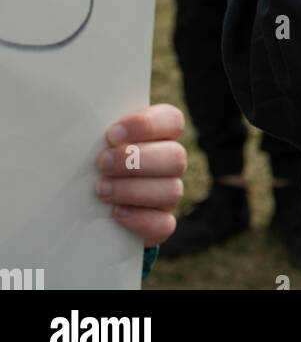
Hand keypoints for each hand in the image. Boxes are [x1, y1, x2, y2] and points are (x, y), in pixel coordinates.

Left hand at [96, 103, 186, 247]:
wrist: (86, 202)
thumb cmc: (93, 158)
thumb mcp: (96, 138)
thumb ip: (98, 127)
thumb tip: (83, 116)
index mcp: (162, 133)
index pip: (172, 121)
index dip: (146, 125)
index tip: (112, 135)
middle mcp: (171, 163)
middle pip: (176, 157)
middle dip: (136, 161)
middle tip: (103, 163)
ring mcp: (168, 194)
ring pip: (172, 191)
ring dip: (133, 190)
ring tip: (102, 189)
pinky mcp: (160, 224)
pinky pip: (164, 225)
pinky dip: (140, 219)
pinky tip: (115, 212)